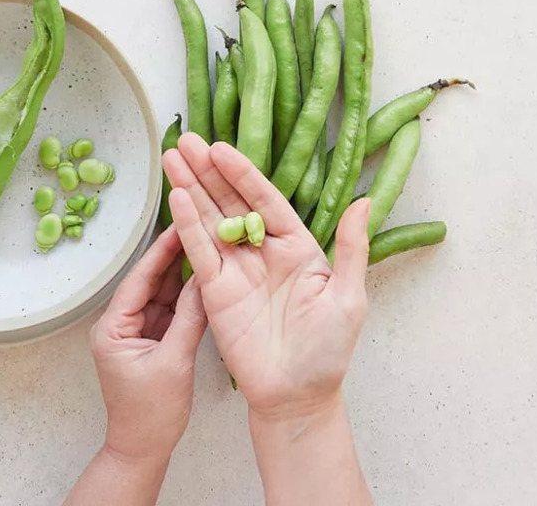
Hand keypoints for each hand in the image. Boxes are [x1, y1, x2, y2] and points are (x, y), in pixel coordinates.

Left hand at [89, 226, 207, 461]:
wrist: (143, 449)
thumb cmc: (151, 413)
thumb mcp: (174, 362)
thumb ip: (190, 319)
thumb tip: (206, 280)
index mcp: (113, 327)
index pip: (139, 279)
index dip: (161, 251)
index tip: (181, 224)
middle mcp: (120, 324)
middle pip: (150, 281)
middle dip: (173, 255)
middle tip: (198, 225)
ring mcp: (137, 331)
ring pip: (162, 293)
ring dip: (183, 273)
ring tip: (206, 243)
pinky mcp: (152, 340)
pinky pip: (170, 310)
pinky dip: (187, 296)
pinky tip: (205, 276)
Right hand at [163, 133, 371, 420]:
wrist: (297, 396)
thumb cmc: (328, 351)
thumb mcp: (349, 296)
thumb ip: (352, 248)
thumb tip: (365, 202)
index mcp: (296, 247)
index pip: (265, 200)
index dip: (243, 173)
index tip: (221, 147)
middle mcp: (263, 252)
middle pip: (231, 202)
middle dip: (208, 171)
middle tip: (185, 140)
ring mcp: (236, 270)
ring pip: (210, 221)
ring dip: (190, 188)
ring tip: (170, 156)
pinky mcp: (215, 292)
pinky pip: (199, 253)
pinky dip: (187, 225)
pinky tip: (176, 197)